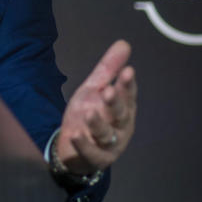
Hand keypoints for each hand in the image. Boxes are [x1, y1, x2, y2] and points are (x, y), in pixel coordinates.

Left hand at [55, 40, 136, 173]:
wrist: (73, 147)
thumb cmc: (89, 115)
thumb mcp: (94, 89)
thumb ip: (108, 69)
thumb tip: (124, 43)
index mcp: (123, 108)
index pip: (127, 94)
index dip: (127, 84)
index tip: (128, 71)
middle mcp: (120, 126)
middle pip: (120, 113)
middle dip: (115, 102)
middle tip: (108, 90)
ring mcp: (110, 144)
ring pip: (106, 134)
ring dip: (98, 123)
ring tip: (88, 113)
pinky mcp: (96, 158)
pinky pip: (91, 152)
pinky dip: (84, 144)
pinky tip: (76, 135)